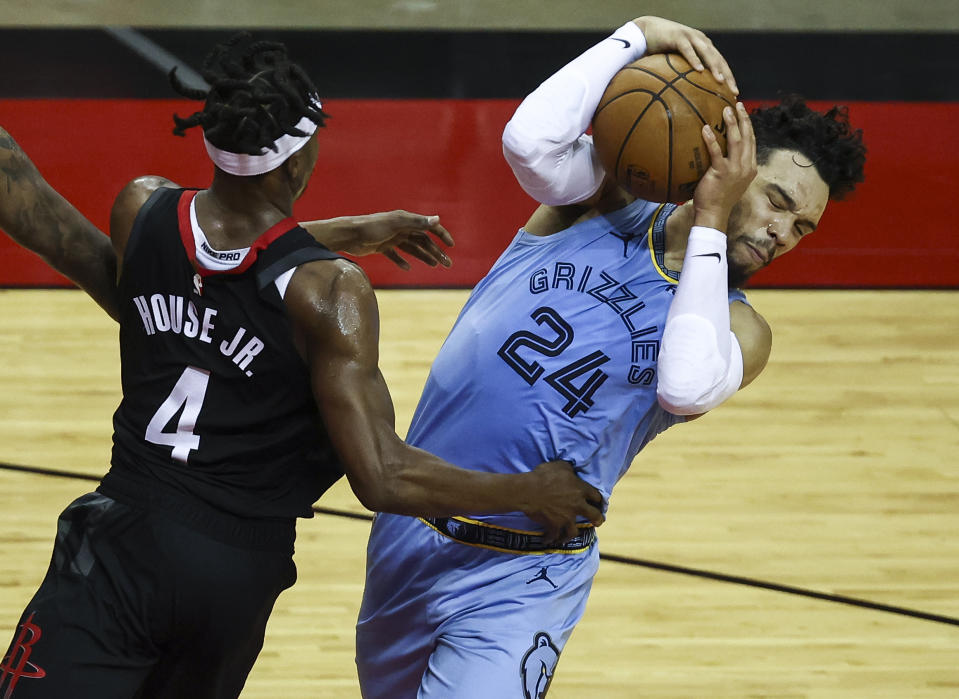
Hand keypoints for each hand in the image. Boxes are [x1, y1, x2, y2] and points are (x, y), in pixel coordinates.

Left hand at [340, 210, 453, 269]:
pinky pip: (395, 254)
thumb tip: (437, 219)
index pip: (429, 227)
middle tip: (447, 264)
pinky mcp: (382, 246)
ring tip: (434, 266)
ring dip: (424, 257)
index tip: (450, 246)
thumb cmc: (372, 227)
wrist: (349, 235)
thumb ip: (417, 222)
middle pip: (423, 240)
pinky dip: (402, 261)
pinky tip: (408, 268)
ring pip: (412, 248)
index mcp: (406, 220)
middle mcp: (400, 228)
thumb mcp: (396, 224)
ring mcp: (391, 238)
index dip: (441, 235)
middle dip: (436, 251)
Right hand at [521, 460, 604, 544]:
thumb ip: (569, 469)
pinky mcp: (554, 525)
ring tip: (569, 536)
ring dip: (572, 534)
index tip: (598, 502)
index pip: (596, 495)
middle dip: (597, 519)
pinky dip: (551, 539)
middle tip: (598, 522)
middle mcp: (577, 505)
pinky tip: (547, 540)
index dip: (598, 499)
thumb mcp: (560, 465)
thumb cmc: (543, 476)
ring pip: (574, 531)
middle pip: (594, 515)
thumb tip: (572, 470)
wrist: (528, 491)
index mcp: (580, 489)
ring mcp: (566, 517)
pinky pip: (554, 536)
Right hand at [632, 16, 737, 95]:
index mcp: (704, 47)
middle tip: (733, 91)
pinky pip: (688, 50)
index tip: (734, 93)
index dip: (729, 77)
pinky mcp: (678, 37)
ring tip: (720, 81)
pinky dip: (694, 60)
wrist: (646, 30)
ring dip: (715, 67)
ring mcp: (691, 37)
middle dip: (727, 75)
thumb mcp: (677, 62)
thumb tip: (688, 96)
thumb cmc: (661, 49)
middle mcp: (701, 41)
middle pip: (719, 59)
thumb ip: (685, 74)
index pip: (721, 63)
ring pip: (707, 53)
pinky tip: (699, 70)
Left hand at [693, 102, 756, 231]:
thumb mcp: (733, 181)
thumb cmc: (719, 198)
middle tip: (737, 104)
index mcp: (751, 167)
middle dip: (743, 118)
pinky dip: (712, 139)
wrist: (714, 214)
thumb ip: (734, 166)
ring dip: (732, 123)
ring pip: (736, 141)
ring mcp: (735, 170)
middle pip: (747, 137)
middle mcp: (746, 167)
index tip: (743, 112)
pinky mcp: (721, 173)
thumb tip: (725, 152)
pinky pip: (716, 152)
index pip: (752, 141)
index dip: (748, 125)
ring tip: (726, 110)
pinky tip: (705, 128)